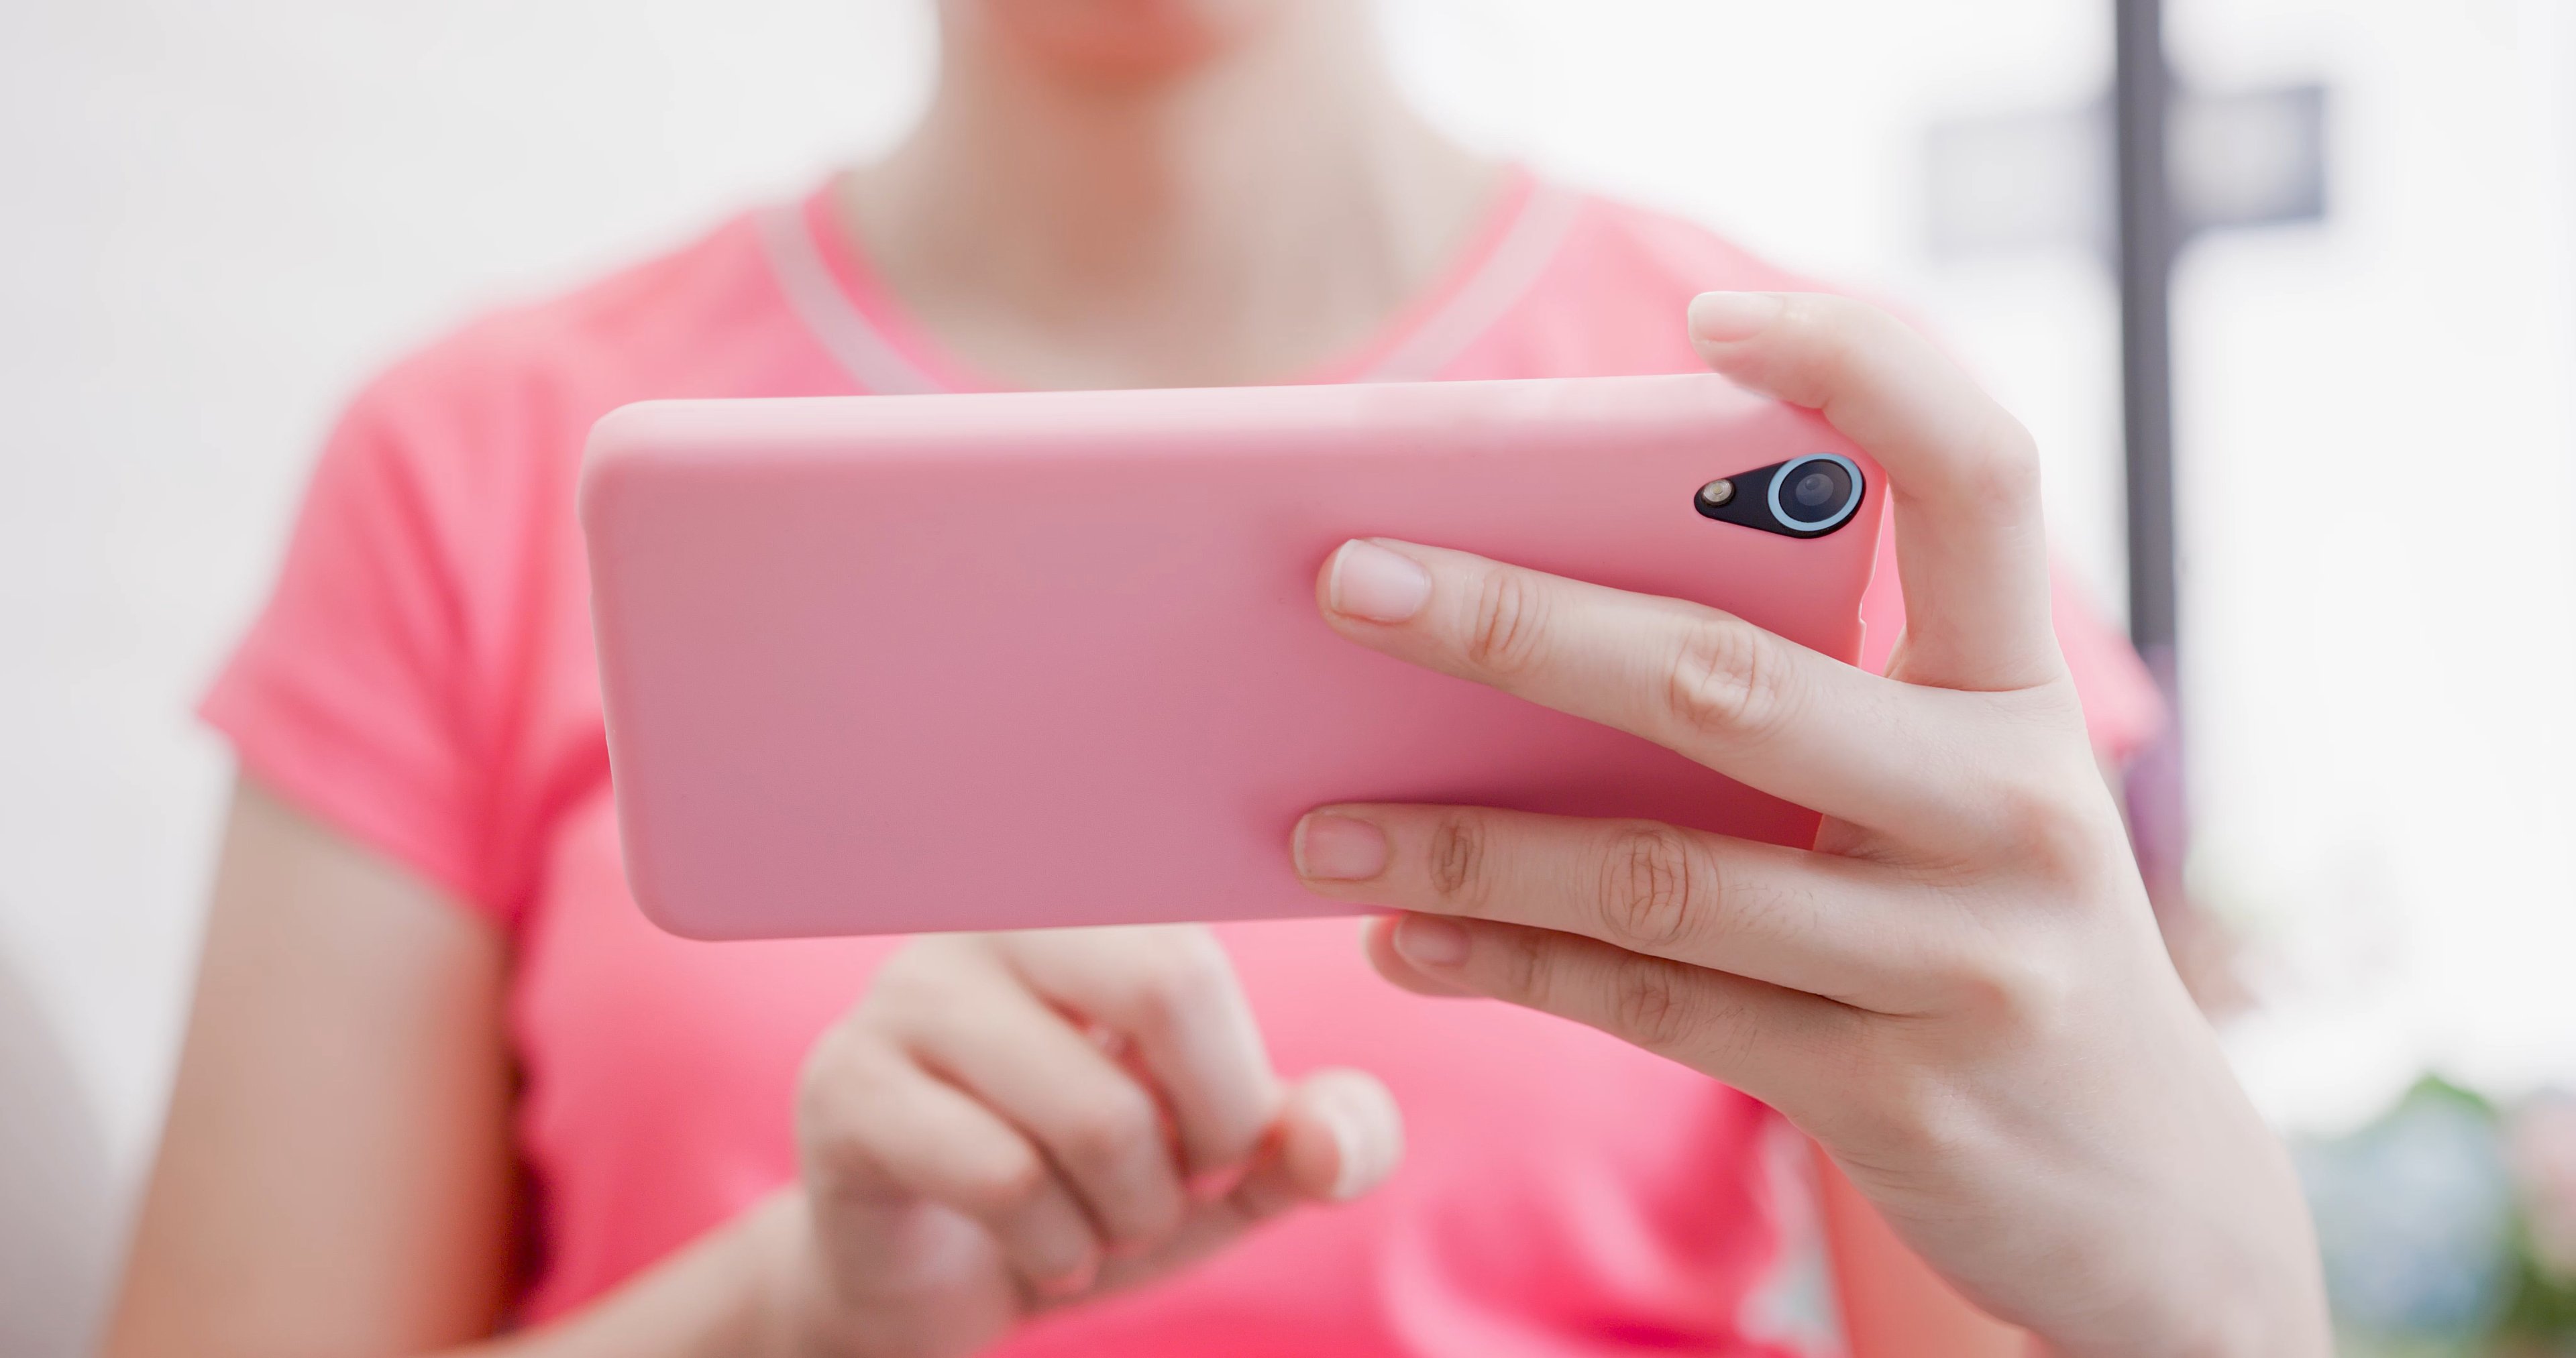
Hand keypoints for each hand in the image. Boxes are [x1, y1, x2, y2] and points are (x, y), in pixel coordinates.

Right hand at [767, 927, 1399, 1357]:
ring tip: (1100, 1226)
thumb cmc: (1084, 1196)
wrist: (925, 1284)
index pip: (1210, 956)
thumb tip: (1337, 1142)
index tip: (1213, 1145)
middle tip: (1171, 1193)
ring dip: (1129, 1214)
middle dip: (1201, 1139)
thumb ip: (1305, 1145)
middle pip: (1167, 987)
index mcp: (1087, 907)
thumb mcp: (1218, 1177)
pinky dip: (1058, 1247)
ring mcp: (904, 997)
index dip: (1236, 1087)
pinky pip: (1006, 1179)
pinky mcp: (844, 1090)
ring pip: (1094, 1111)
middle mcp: (989, 919)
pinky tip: (1043, 1251)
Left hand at [1289, 293, 2327, 1354]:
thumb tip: (1535, 618)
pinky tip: (1405, 941)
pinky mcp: (1891, 1095)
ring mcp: (1958, 963)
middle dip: (1518, 623)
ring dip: (1464, 843)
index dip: (1865, 370)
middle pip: (1728, 682)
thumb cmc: (1993, 934)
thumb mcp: (1957, 795)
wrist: (2150, 1194)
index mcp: (2021, 697)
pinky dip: (1512, 965)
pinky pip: (1657, 1009)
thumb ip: (1817, 704)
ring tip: (1316, 823)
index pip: (1977, 477)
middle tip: (1348, 578)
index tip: (1718, 314)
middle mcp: (2007, 810)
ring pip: (1657, 877)